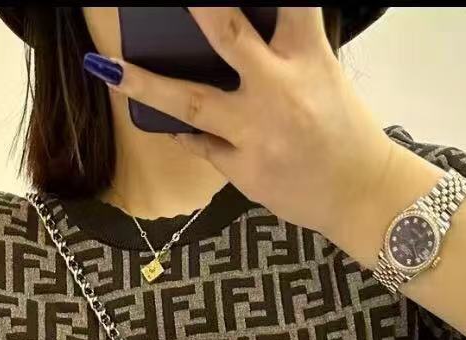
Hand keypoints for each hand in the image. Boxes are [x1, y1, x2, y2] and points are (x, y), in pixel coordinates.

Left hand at [84, 6, 399, 246]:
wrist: (360, 194)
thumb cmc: (342, 129)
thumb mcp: (322, 74)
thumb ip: (284, 48)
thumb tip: (233, 32)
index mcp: (308, 56)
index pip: (288, 2)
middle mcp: (279, 89)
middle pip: (226, 34)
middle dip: (197, 7)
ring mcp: (256, 132)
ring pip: (190, 101)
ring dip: (143, 82)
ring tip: (106, 67)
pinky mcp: (243, 169)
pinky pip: (200, 142)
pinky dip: (182, 130)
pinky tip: (162, 119)